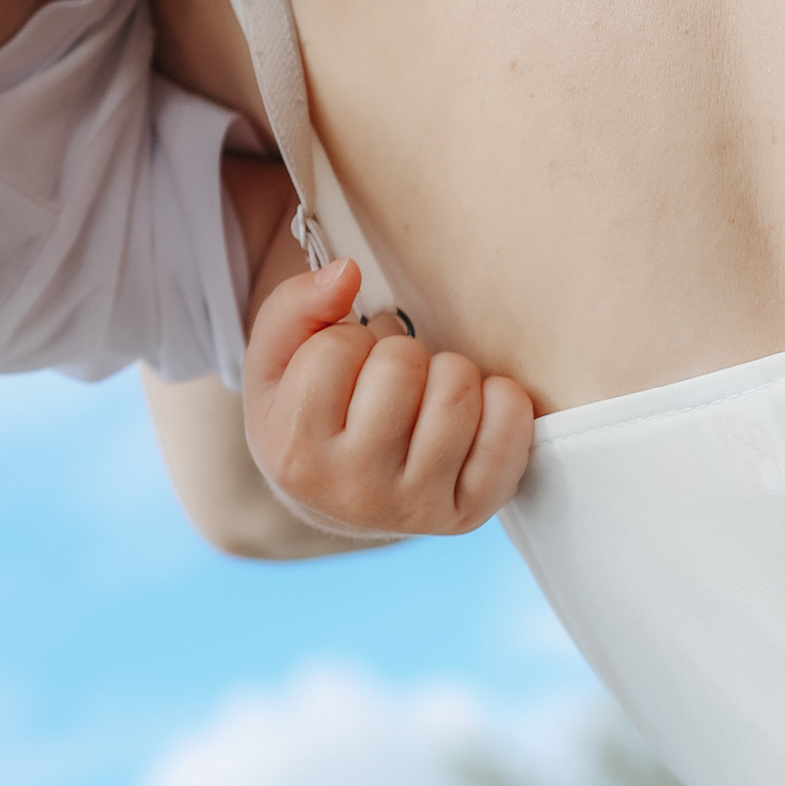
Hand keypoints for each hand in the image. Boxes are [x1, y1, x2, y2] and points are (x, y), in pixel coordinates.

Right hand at [243, 257, 534, 539]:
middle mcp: (353, 489)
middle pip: (402, 366)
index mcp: (294, 451)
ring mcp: (416, 507)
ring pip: (457, 393)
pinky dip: (500, 401)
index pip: (339, 347)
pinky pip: (509, 431)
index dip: (347, 338)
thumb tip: (347, 273)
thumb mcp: (275, 363)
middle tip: (387, 379)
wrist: (338, 498)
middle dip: (399, 352)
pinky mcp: (471, 512)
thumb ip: (295, 306)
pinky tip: (472, 409)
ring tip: (425, 394)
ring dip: (448, 373)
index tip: (344, 365)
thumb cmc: (309, 414)